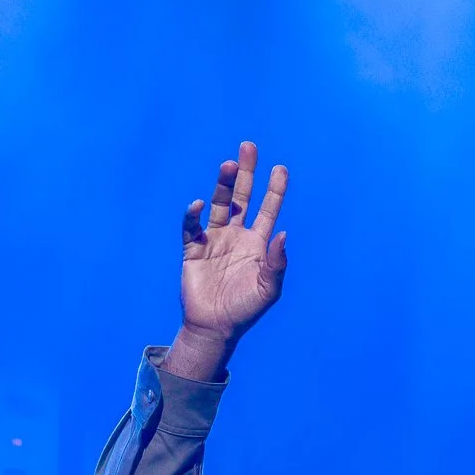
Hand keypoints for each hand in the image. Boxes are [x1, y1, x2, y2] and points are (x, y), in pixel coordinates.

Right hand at [162, 141, 287, 381]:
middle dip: (246, 174)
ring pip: (219, 204)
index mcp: (257, 244)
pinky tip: (198, 205)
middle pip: (242, 197)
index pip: (267, 209)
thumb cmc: (246, 309)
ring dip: (223, 185)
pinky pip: (191, 227)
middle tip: (249, 147)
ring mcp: (214, 240)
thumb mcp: (269, 288)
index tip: (280, 168)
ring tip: (229, 165)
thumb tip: (283, 233)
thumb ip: (277, 262)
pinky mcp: (193, 249)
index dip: (274, 189)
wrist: (215, 327)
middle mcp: (236, 236)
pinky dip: (193, 215)